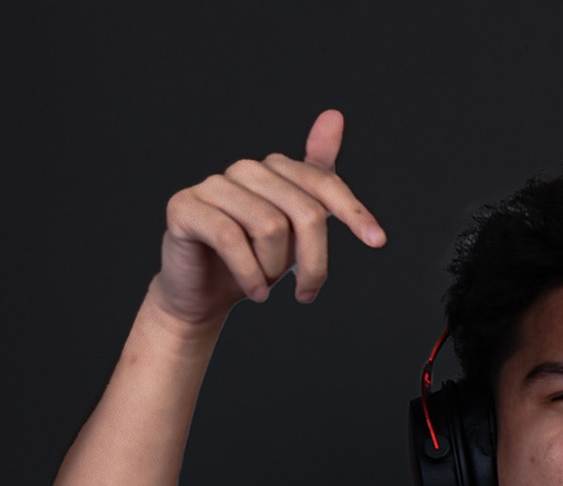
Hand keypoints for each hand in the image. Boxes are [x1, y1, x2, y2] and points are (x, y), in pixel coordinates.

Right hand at [152, 109, 385, 329]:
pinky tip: (255, 292)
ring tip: (266, 285)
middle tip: (307, 293)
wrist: (203, 292)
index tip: (377, 241)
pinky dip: (251, 275)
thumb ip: (319, 180)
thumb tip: (334, 114)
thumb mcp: (297, 227)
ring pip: (270, 227)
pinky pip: (232, 239)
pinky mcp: (184, 207)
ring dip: (275, 270)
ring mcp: (212, 186)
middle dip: (314, 262)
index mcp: (274, 170)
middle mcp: (244, 170)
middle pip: (304, 212)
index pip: (324, 183)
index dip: (354, 212)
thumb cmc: (254, 259)